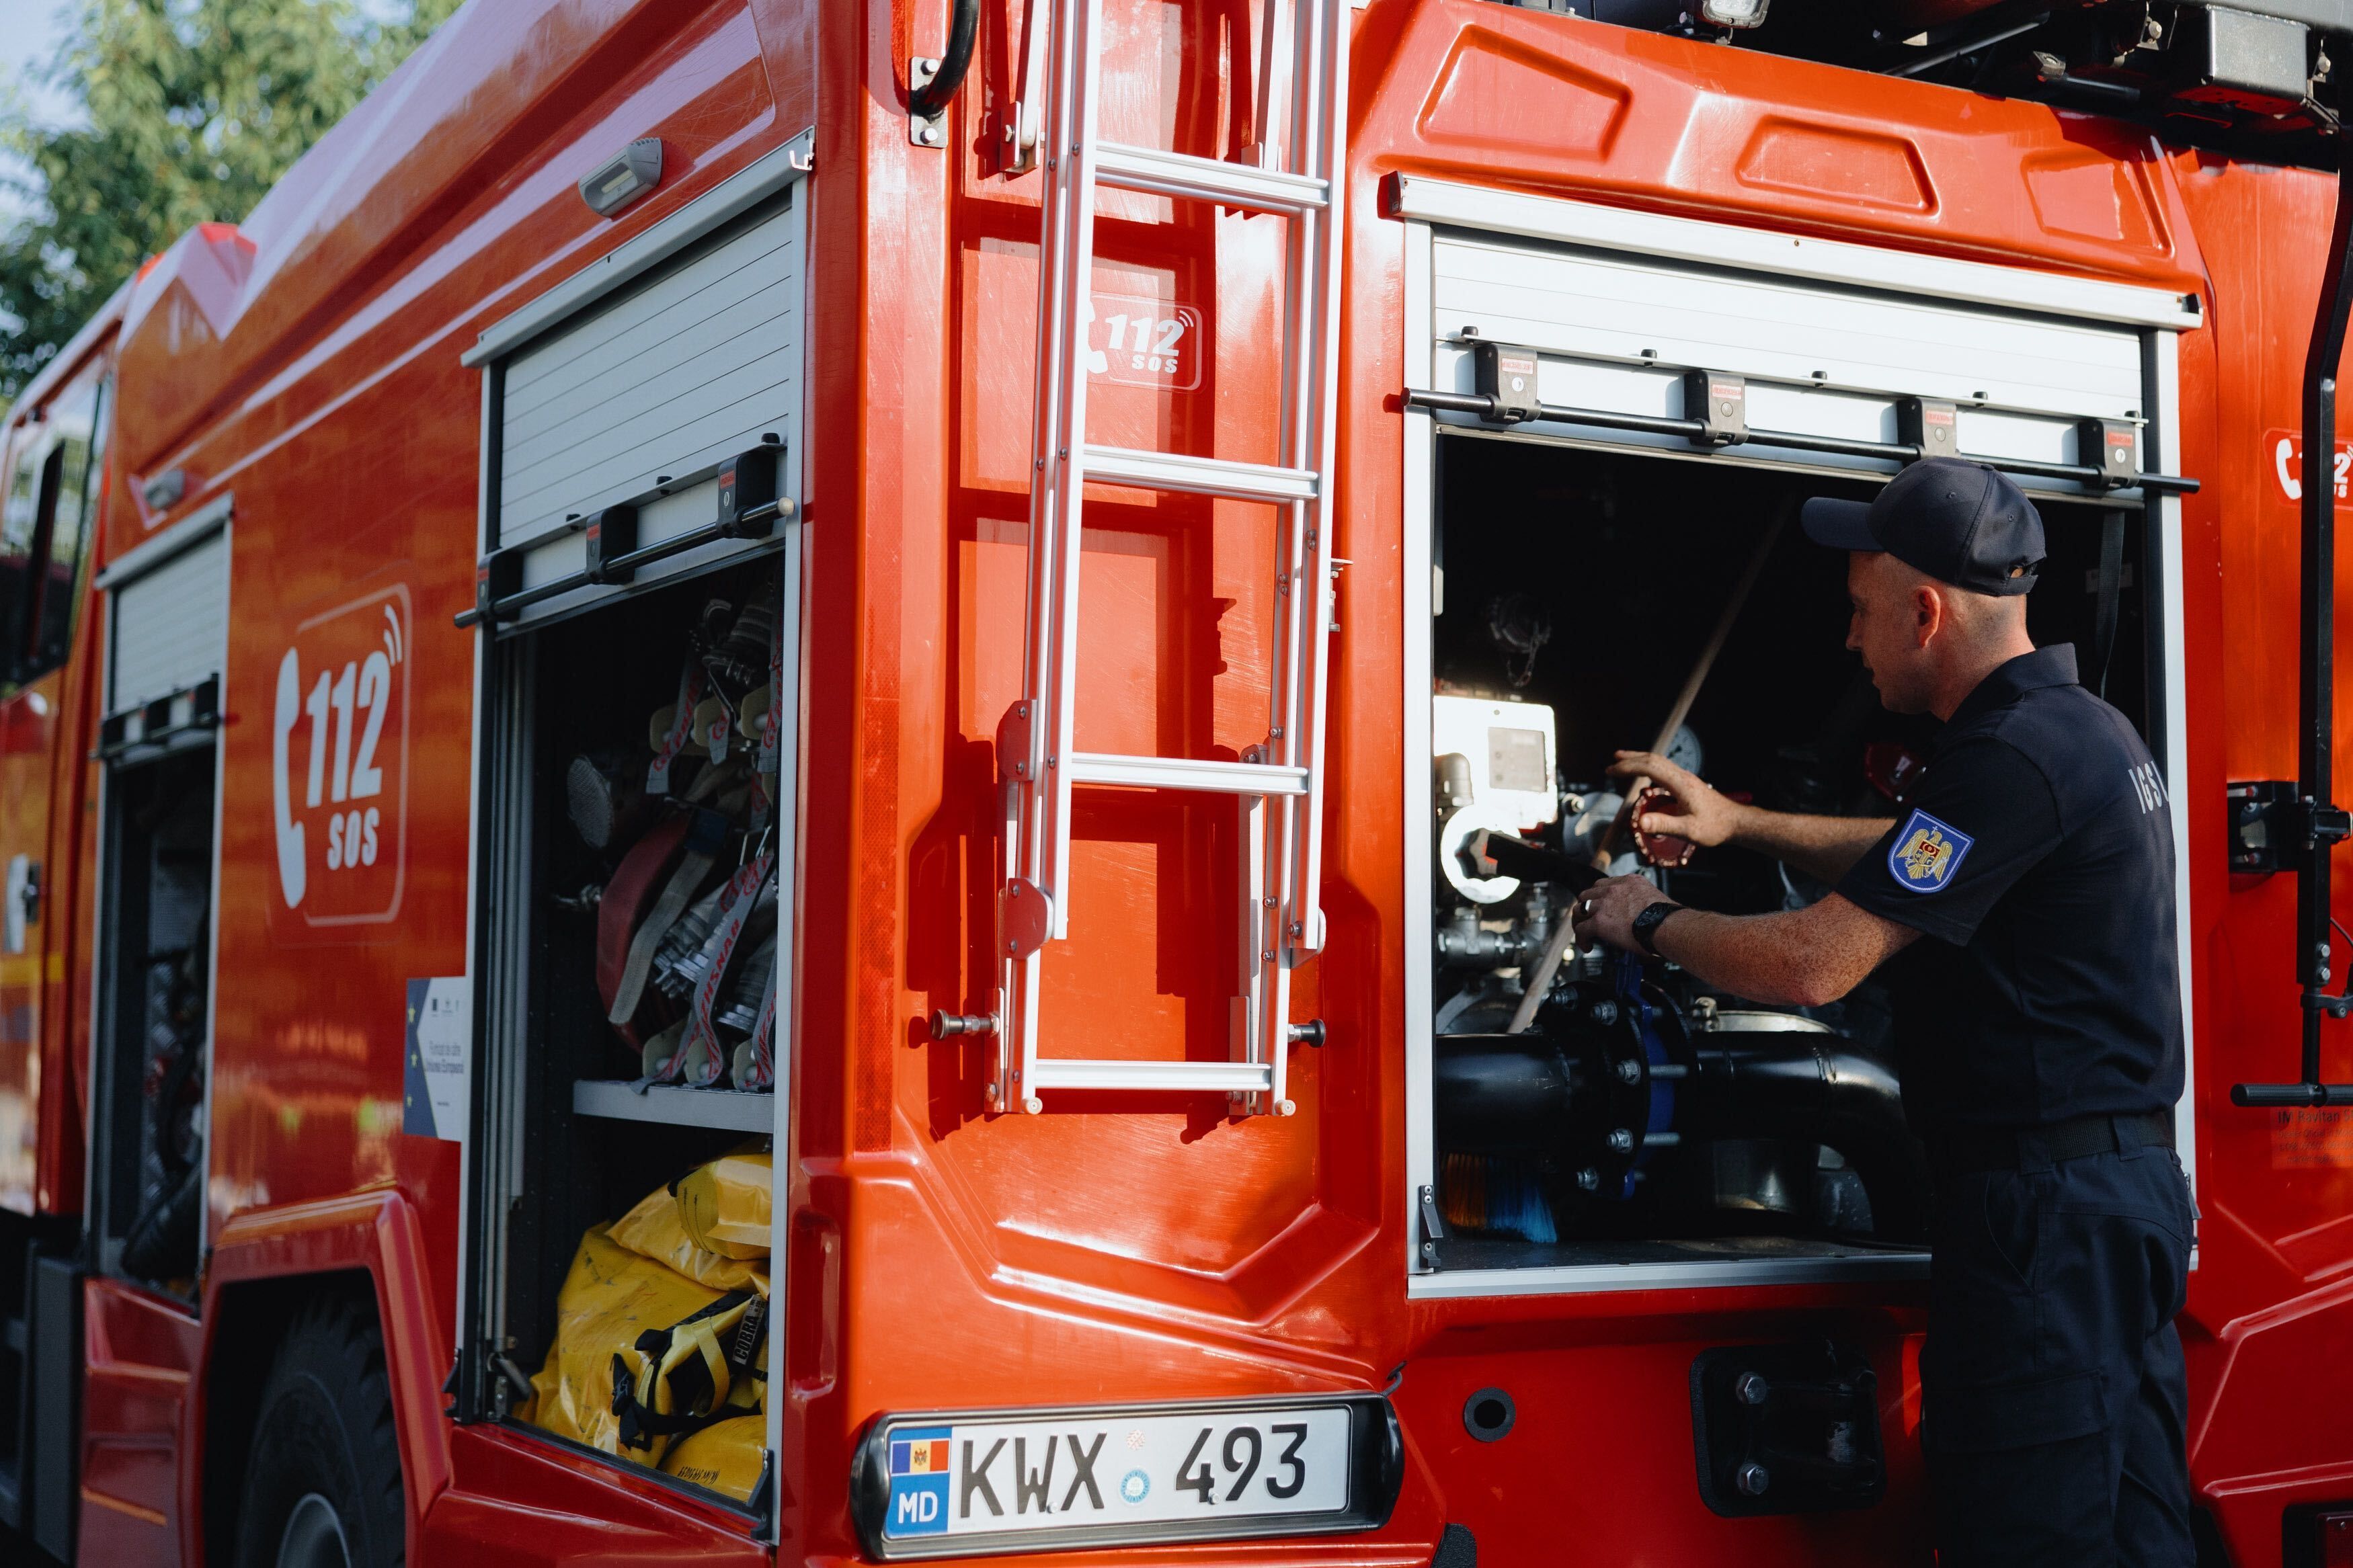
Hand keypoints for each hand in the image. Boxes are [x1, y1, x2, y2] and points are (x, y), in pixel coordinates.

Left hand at [1569, 874, 1670, 955]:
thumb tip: (1645, 920)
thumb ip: (1644, 905)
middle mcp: (1615, 889)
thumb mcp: (1655, 900)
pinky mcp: (1599, 921)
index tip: (1602, 906)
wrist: (1668, 926)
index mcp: (1630, 882)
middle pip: (1588, 894)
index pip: (1606, 884)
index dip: (1601, 897)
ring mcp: (1604, 904)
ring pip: (1579, 909)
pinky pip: (1581, 929)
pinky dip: (1581, 939)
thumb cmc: (1668, 919)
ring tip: (1584, 933)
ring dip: (1580, 921)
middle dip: (1587, 907)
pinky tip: (1587, 947)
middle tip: (1589, 919)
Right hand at [1607, 750, 1741, 848]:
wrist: (1735, 822)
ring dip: (1639, 758)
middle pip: (1652, 759)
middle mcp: (1682, 776)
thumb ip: (1663, 825)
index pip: (1649, 767)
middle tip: (1611, 765)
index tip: (1611, 770)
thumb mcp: (1688, 830)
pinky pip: (1663, 767)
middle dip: (1630, 759)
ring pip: (1658, 761)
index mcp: (1680, 784)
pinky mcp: (1686, 783)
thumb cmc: (1714, 827)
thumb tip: (1639, 822)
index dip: (1628, 767)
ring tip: (1622, 759)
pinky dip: (1648, 765)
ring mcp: (1685, 778)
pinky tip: (1644, 771)